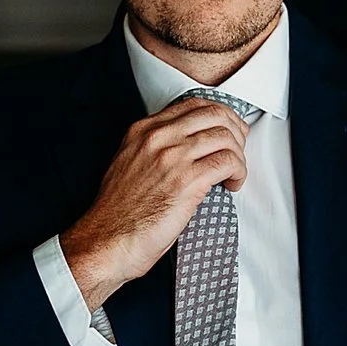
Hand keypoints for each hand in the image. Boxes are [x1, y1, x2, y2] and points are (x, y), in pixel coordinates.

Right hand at [60, 98, 250, 311]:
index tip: (230, 130)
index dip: (221, 115)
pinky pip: (228, 162)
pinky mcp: (187, 180)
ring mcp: (173, 157)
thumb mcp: (130, 164)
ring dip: (239, 156)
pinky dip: (238, 173)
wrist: (107, 240)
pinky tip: (232, 185)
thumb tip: (191, 145)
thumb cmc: (120, 212)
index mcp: (143, 130)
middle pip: (215, 115)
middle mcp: (158, 137)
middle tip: (239, 152)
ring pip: (226, 138)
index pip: (193, 105)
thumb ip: (156, 147)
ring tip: (234, 174)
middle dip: (236, 132)